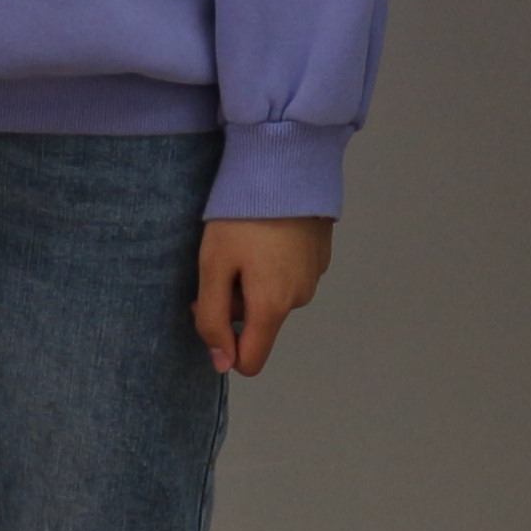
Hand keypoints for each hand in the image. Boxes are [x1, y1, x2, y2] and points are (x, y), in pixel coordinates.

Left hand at [195, 217, 334, 375]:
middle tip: (220, 262)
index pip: (250, 361)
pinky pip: (289, 275)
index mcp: (272, 308)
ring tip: (246, 240)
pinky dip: (274, 264)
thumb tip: (222, 363)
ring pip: (274, 298)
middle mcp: (299, 300)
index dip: (224, 347)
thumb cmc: (242, 219)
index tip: (209, 308)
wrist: (287, 166)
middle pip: (258, 324)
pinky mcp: (321, 255)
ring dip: (254, 281)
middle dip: (235, 303)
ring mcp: (314, 277)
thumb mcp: (213, 267)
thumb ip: (212, 320)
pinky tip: (267, 233)